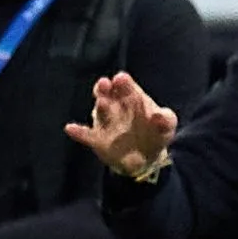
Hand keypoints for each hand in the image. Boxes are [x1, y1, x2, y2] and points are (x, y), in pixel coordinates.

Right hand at [64, 70, 179, 179]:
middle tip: (106, 84)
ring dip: (100, 106)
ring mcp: (105, 122)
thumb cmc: (156, 134)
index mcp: (132, 98)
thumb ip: (166, 120)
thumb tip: (159, 116)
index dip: (123, 82)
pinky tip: (71, 128)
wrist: (147, 159)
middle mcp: (115, 106)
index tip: (121, 79)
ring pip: (99, 111)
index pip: (125, 86)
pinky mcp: (98, 139)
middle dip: (106, 88)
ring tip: (102, 102)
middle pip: (107, 93)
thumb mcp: (167, 126)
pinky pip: (86, 135)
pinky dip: (79, 132)